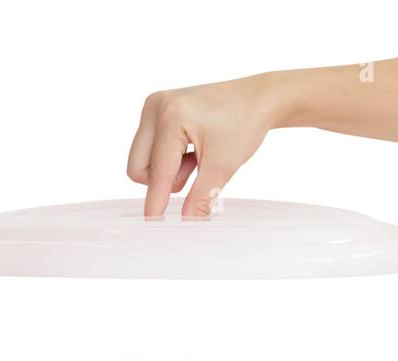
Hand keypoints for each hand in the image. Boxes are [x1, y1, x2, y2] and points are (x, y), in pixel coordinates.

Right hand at [127, 73, 281, 217]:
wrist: (259, 98)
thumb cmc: (245, 123)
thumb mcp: (224, 166)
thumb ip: (202, 198)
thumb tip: (188, 224)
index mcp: (172, 117)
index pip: (157, 173)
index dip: (155, 202)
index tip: (151, 225)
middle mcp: (156, 107)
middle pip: (137, 168)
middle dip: (162, 181)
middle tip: (195, 170)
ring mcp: (154, 106)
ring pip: (141, 160)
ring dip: (166, 169)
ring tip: (196, 156)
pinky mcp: (156, 108)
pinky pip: (148, 148)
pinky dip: (168, 157)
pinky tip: (191, 147)